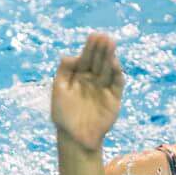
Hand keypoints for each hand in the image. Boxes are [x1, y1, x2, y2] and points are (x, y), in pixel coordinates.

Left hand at [51, 33, 124, 152]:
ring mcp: (103, 88)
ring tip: (111, 45)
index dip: (90, 47)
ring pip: (108, 69)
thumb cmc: (63, 116)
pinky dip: (117, 74)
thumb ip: (63, 72)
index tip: (94, 35)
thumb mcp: (58, 91)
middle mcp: (92, 80)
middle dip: (101, 49)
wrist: (74, 139)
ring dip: (110, 57)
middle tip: (105, 37)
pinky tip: (115, 64)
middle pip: (98, 61)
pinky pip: (117, 84)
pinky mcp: (114, 98)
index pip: (86, 58)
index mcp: (78, 76)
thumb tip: (69, 55)